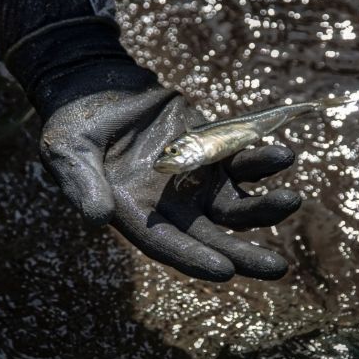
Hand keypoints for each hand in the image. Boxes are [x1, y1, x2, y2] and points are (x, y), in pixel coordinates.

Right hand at [40, 81, 301, 280]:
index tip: (226, 271)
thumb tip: (96, 218)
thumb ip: (81, 185)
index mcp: (138, 214)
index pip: (169, 245)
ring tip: (291, 199)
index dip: (196, 259)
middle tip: (279, 269)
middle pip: (214, 236)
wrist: (95, 86)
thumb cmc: (74, 125)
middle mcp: (173, 203)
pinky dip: (263, 158)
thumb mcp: (67, 154)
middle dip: (245, 253)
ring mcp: (198, 176)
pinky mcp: (212, 145)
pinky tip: (283, 155)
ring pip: (238, 201)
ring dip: (265, 204)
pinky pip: (243, 157)